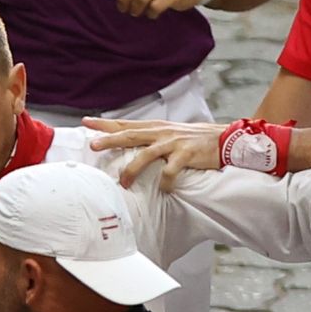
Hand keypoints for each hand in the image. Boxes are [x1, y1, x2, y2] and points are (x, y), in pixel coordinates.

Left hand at [82, 116, 228, 190]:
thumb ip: (150, 138)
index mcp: (155, 127)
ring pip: (146, 154)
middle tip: (92, 146)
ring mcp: (173, 143)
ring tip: (123, 182)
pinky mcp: (186, 154)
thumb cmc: (194, 139)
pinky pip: (170, 171)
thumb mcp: (169, 133)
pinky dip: (165, 182)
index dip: (106, 124)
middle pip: (130, 135)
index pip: (126, 124)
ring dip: (132, 169)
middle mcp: (161, 132)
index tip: (86, 122)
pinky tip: (164, 190)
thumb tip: (129, 143)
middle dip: (110, 140)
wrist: (224, 138)